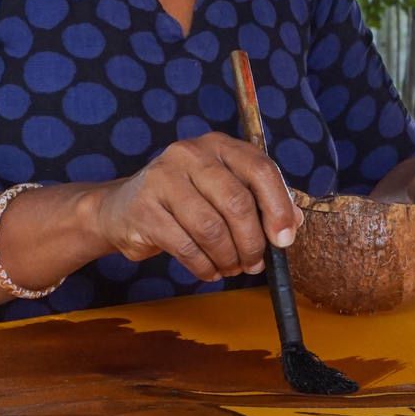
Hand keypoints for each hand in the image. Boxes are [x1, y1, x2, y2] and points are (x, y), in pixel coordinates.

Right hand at [86, 133, 302, 280]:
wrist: (121, 209)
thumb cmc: (184, 201)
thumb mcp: (222, 192)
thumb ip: (259, 202)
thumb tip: (293, 223)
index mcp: (218, 145)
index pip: (260, 169)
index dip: (278, 207)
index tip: (285, 240)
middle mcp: (190, 153)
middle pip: (237, 202)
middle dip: (252, 242)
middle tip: (254, 264)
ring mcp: (163, 178)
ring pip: (211, 228)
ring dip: (228, 257)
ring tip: (231, 267)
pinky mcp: (144, 208)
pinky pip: (186, 246)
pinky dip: (204, 266)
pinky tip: (209, 270)